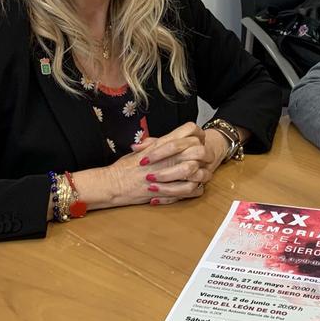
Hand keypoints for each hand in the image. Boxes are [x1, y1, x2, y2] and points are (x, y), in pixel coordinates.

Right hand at [71, 122, 219, 208]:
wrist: (114, 184)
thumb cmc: (124, 168)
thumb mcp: (140, 151)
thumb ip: (154, 144)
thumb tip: (160, 141)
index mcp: (163, 143)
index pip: (190, 130)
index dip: (198, 134)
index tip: (198, 141)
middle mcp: (169, 156)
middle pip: (199, 149)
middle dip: (205, 155)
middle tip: (204, 159)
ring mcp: (170, 173)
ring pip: (198, 171)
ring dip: (202, 174)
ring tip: (200, 175)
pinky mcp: (170, 190)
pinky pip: (192, 190)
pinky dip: (196, 190)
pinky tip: (195, 188)